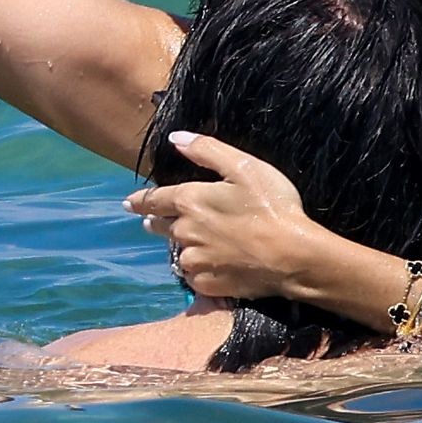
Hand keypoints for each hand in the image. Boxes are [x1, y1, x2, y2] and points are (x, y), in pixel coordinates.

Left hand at [123, 131, 314, 297]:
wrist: (292, 257)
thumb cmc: (272, 207)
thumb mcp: (244, 167)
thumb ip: (207, 150)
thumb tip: (176, 138)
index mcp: (189, 201)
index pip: (153, 200)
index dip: (140, 201)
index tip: (128, 204)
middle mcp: (184, 232)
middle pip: (161, 227)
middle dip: (157, 223)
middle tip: (154, 223)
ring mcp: (194, 261)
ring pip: (178, 253)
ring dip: (182, 247)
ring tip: (196, 245)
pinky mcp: (206, 284)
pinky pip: (193, 276)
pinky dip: (198, 270)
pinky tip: (212, 265)